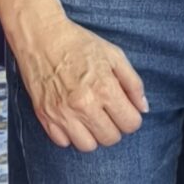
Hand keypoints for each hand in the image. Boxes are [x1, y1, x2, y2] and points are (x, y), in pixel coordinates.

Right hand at [14, 11, 147, 151]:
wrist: (41, 37)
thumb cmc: (79, 44)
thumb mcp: (115, 56)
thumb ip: (133, 84)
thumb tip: (143, 109)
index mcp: (105, 89)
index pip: (130, 124)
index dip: (132, 118)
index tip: (125, 110)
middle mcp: (83, 105)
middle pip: (110, 138)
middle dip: (115, 128)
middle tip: (109, 113)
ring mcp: (61, 113)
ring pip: (87, 146)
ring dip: (94, 135)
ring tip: (92, 119)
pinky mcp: (44, 116)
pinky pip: (63, 142)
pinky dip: (70, 135)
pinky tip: (73, 119)